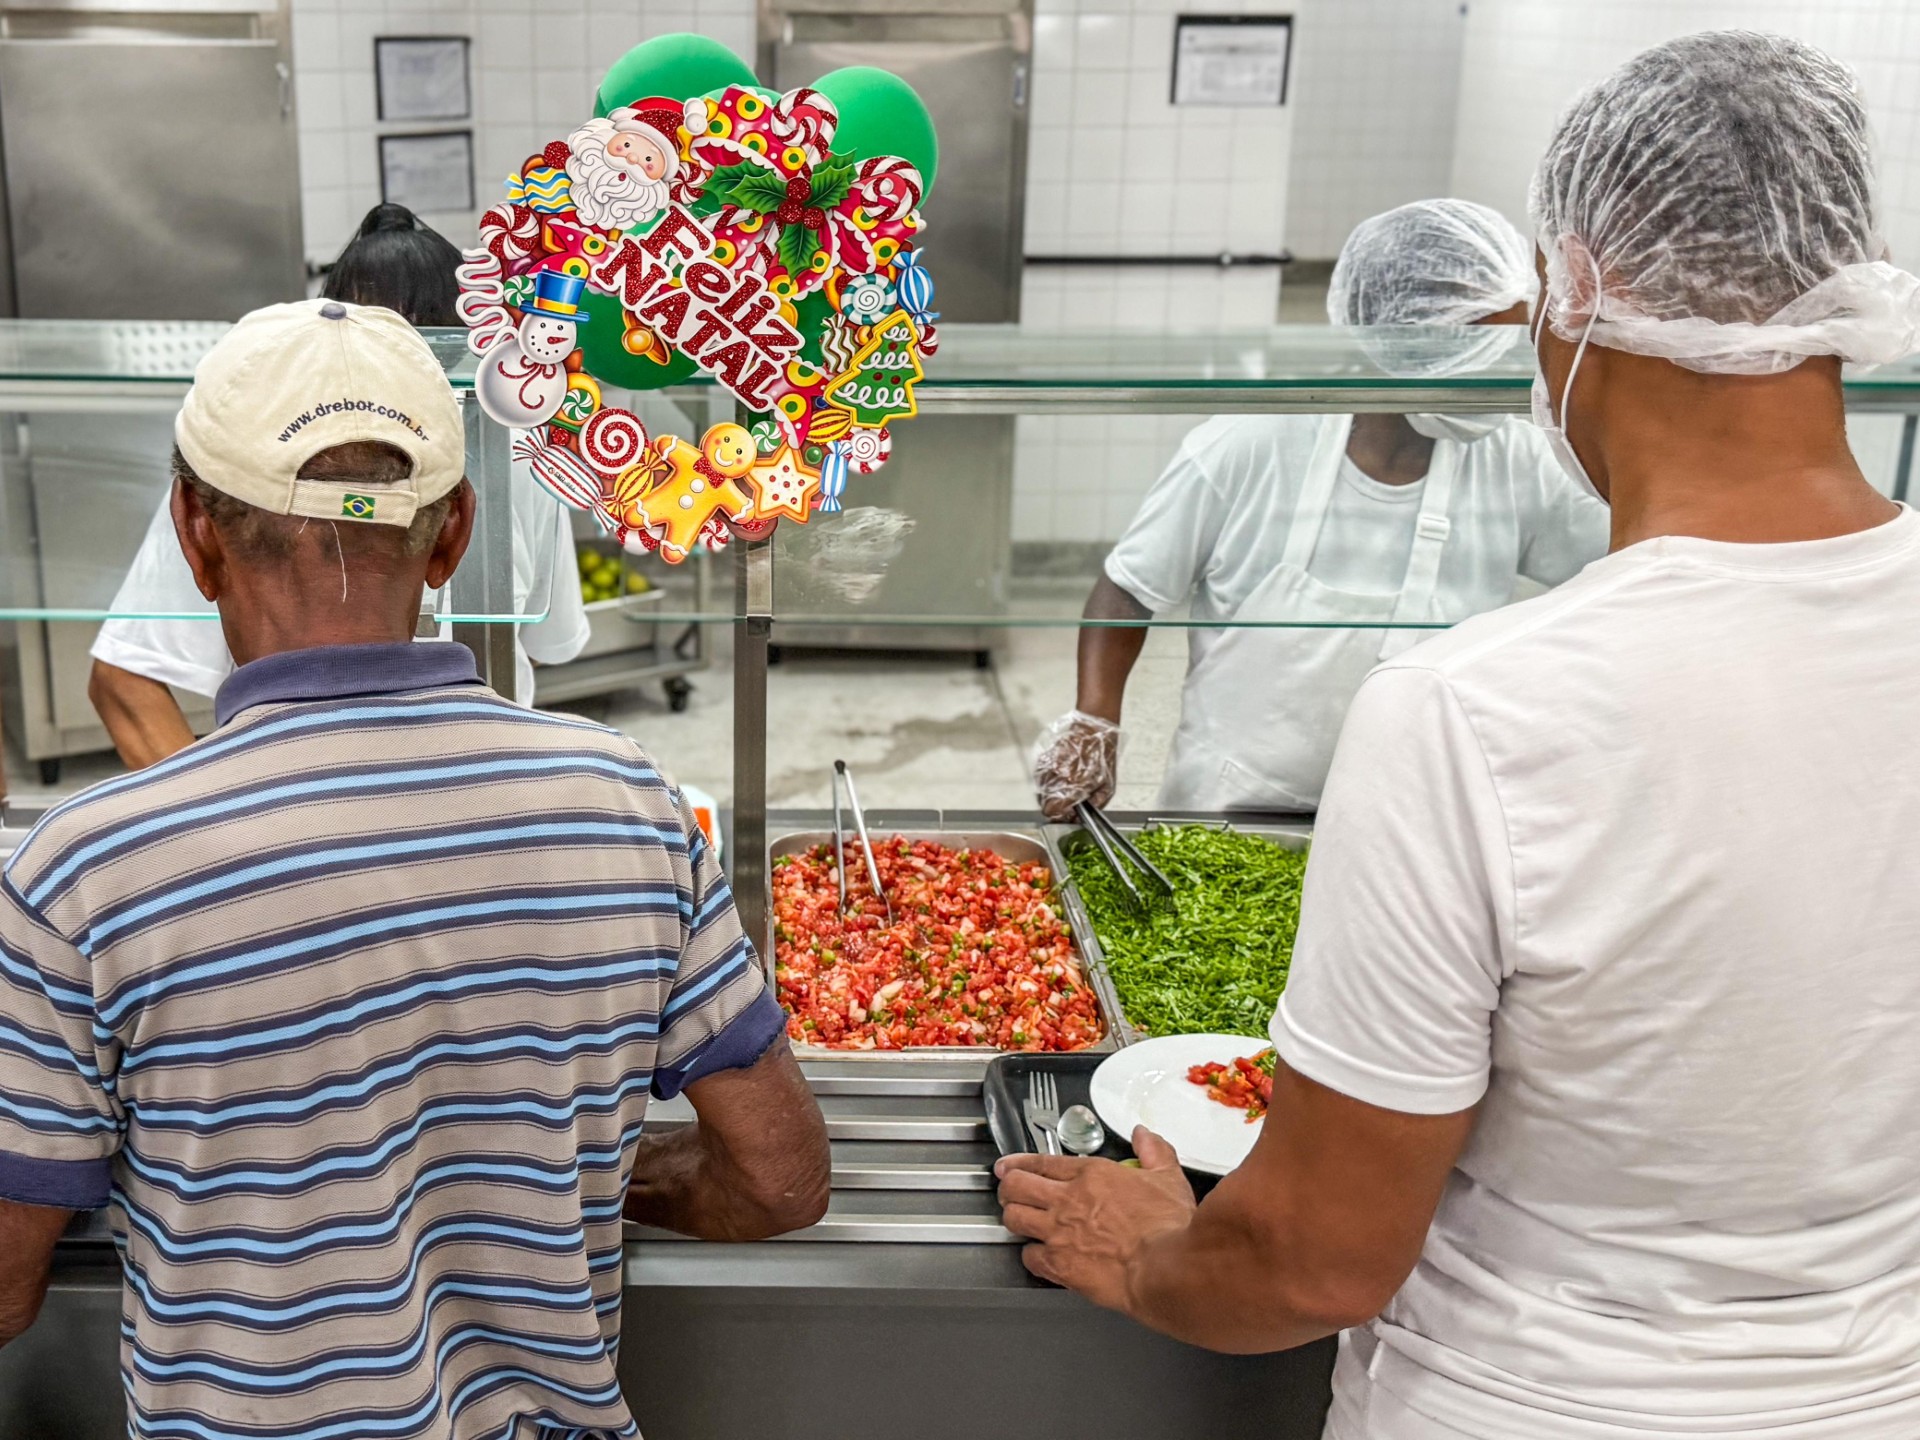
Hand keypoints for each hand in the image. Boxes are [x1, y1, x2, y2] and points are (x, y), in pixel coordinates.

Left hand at [995, 1127, 1195, 1311]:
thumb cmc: (1168, 1227)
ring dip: (1013, 1218)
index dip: (1019, 1163)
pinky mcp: (1059, 1265)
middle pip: (1016, 1186)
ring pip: (1014, 1218)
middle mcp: (1068, 1200)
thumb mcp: (1168, 1177)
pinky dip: (1030, 1256)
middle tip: (1008, 1191)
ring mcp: (1059, 1233)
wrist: (1166, 1268)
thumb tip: (1144, 1136)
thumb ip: (1154, 1152)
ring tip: (1017, 1220)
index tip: (1008, 1166)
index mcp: (1092, 1175)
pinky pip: (1028, 1257)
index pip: (1042, 1162)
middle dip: (1008, 1187)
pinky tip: (1038, 1256)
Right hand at [1032, 710, 1120, 821]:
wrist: (1093, 731)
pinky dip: (1050, 781)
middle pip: (1045, 804)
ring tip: (1068, 785)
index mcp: (1070, 786)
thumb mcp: (1107, 788)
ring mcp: (1046, 768)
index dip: (1062, 815)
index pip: (1052, 812)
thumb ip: (1094, 805)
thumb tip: (1081, 816)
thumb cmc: (1102, 757)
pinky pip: (1041, 778)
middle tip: (1071, 800)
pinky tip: (1063, 775)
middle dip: (1058, 805)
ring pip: (1041, 791)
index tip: (1071, 812)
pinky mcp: (1043, 760)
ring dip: (1053, 793)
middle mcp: (1054, 777)